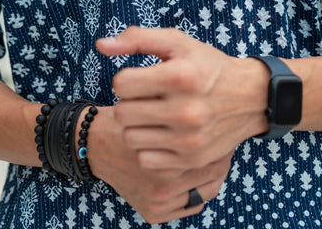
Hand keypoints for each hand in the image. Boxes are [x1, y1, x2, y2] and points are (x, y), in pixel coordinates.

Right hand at [83, 105, 231, 223]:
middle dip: (221, 156)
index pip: (214, 152)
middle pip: (214, 174)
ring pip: (206, 192)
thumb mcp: (157, 108)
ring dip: (212, 174)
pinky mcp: (152, 213)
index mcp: (166, 157)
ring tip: (213, 157)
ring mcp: (159, 202)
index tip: (224, 129)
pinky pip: (191, 205)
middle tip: (224, 142)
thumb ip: (184, 115)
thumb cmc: (130, 120)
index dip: (222, 139)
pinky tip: (198, 173)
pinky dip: (197, 191)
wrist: (96, 143)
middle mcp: (164, 185)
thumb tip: (220, 113)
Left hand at [96, 27, 268, 171]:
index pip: (121, 84)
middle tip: (144, 97)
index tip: (140, 79)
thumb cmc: (206, 65)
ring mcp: (189, 138)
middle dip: (129, 103)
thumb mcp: (177, 42)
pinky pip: (146, 159)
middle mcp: (185, 109)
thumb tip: (101, 45)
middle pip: (123, 113)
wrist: (250, 97)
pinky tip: (160, 133)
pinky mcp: (192, 159)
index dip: (125, 79)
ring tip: (151, 115)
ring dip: (135, 126)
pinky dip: (147, 147)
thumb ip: (137, 39)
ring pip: (130, 138)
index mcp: (179, 76)